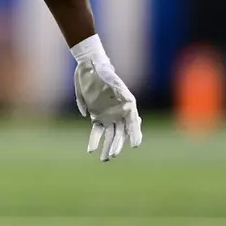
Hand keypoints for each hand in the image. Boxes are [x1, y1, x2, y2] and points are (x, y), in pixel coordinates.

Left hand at [71, 34, 142, 160]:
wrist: (90, 66)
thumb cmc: (103, 72)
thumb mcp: (112, 79)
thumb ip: (119, 90)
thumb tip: (129, 102)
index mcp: (127, 104)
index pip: (133, 122)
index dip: (135, 133)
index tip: (135, 145)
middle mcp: (119, 112)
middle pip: (120, 132)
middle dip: (117, 144)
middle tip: (113, 155)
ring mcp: (108, 115)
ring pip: (110, 135)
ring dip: (108, 147)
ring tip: (105, 159)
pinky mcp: (96, 116)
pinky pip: (97, 131)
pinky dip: (94, 140)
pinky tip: (91, 150)